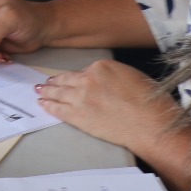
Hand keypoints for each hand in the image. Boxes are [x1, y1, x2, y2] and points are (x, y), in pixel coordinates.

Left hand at [34, 62, 187, 152]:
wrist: (150, 124)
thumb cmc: (149, 101)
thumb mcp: (132, 76)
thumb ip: (112, 75)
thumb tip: (104, 81)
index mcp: (102, 67)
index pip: (83, 71)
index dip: (75, 77)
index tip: (68, 79)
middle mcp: (88, 79)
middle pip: (66, 80)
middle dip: (54, 82)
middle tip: (44, 83)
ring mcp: (81, 98)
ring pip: (59, 93)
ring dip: (47, 92)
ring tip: (40, 92)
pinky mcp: (78, 116)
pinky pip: (59, 109)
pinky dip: (50, 106)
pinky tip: (44, 105)